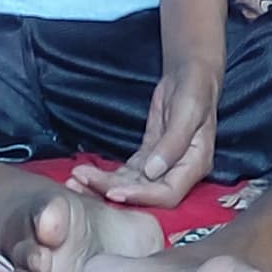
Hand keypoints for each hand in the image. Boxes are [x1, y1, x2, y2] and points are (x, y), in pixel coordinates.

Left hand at [81, 57, 222, 209]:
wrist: (190, 74)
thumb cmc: (195, 90)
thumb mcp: (187, 112)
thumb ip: (173, 143)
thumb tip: (152, 172)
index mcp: (195, 165)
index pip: (168, 194)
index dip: (141, 197)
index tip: (113, 192)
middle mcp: (179, 172)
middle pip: (145, 193)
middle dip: (113, 191)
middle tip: (81, 184)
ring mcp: (162, 166)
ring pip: (132, 184)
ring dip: (105, 184)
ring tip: (76, 179)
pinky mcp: (148, 158)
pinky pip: (127, 173)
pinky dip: (108, 174)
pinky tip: (87, 172)